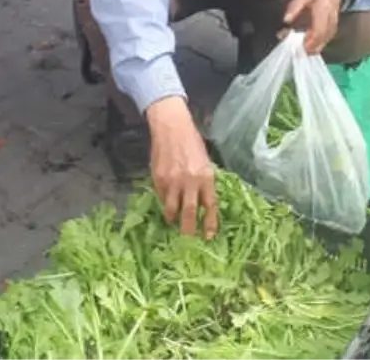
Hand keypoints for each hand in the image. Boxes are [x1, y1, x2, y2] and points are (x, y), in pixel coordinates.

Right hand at [145, 96, 218, 238]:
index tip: (209, 236)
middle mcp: (190, 181)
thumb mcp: (205, 162)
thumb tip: (202, 203)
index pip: (210, 205)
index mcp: (206, 176)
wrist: (172, 127)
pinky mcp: (158, 179)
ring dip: (173, 219)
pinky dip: (164, 203)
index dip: (210, 223)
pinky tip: (166, 203)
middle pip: (190, 212)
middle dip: (189, 230)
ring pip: (172, 209)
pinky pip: (162, 197)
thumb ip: (204, 183)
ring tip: (173, 222)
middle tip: (189, 241)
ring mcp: (172, 181)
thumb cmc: (192, 143)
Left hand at [282, 0, 342, 54]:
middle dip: (310, 48)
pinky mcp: (333, 27)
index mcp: (323, 10)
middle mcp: (330, 19)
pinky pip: (326, 39)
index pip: (319, 30)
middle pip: (323, 39)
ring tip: (299, 48)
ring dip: (313, 47)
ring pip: (325, 41)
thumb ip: (295, 7)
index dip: (310, 41)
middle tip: (296, 50)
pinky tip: (307, 44)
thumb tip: (286, 20)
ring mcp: (334, 24)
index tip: (300, 46)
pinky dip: (317, 44)